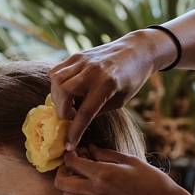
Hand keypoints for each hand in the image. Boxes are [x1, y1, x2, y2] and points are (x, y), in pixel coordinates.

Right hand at [49, 31, 168, 150]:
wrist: (138, 50)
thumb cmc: (133, 78)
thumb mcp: (120, 100)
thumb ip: (98, 109)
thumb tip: (78, 120)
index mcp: (107, 85)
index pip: (85, 113)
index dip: (74, 132)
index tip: (68, 144)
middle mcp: (92, 71)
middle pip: (63, 94)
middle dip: (62, 111)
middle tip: (71, 116)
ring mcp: (83, 61)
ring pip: (56, 81)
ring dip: (57, 97)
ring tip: (68, 103)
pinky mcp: (77, 55)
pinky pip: (57, 71)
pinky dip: (56, 84)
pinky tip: (67, 90)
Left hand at [55, 146, 187, 194]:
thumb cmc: (152, 180)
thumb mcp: (130, 160)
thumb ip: (105, 154)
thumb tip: (88, 148)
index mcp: (103, 173)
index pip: (71, 162)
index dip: (70, 155)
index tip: (77, 152)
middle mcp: (96, 191)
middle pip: (61, 182)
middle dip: (63, 171)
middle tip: (74, 166)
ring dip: (69, 187)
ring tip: (81, 180)